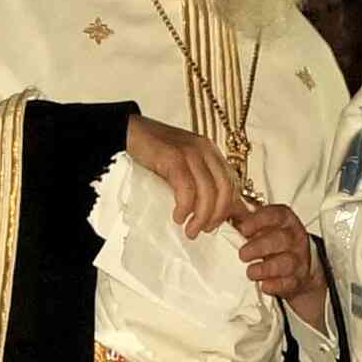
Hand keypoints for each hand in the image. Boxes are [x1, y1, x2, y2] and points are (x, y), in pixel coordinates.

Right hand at [125, 114, 239, 237]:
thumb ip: (200, 184)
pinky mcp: (173, 156)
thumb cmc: (154, 153)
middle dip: (217, 216)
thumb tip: (216, 211)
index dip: (229, 209)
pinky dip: (185, 206)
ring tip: (190, 230)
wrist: (128, 132)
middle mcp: (206, 150)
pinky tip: (178, 216)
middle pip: (225, 189)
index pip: (233, 184)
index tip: (217, 225)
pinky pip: (187, 187)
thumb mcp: (184, 167)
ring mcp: (191, 151)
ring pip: (208, 191)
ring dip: (201, 217)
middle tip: (203, 230)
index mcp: (211, 153)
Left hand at [232, 199, 325, 315]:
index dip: (259, 220)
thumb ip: (249, 224)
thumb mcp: (266, 228)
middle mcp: (295, 239)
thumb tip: (223, 219)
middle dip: (259, 247)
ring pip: (286, 263)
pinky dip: (274, 285)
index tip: (243, 228)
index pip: (277, 214)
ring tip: (251, 272)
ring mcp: (298, 260)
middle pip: (281, 239)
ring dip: (265, 268)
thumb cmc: (276, 245)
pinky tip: (264, 285)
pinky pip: (288, 283)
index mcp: (287, 222)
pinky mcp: (296, 280)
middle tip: (243, 254)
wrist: (298, 267)